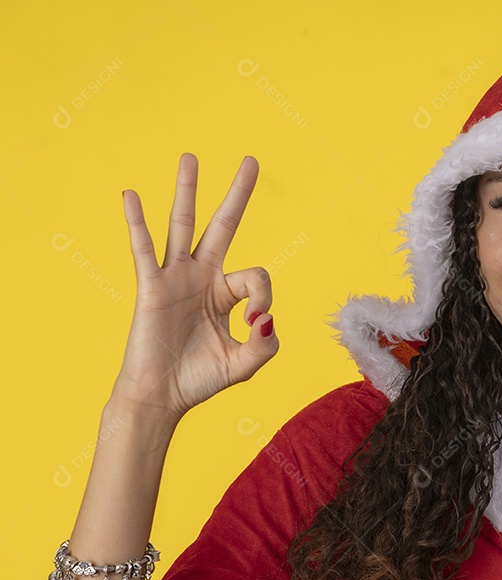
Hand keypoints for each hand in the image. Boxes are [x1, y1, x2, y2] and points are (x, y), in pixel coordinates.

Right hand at [110, 154, 278, 424]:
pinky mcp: (151, 287)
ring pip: (182, 225)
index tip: (257, 321)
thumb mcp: (245, 365)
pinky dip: (137, 222)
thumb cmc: (200, 379)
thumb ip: (265, 344)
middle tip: (252, 160)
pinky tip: (131, 196)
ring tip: (191, 157)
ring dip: (187, 191)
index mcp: (226, 293)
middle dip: (237, 194)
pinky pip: (143, 249)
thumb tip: (267, 318)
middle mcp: (202, 277)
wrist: (161, 397)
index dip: (263, 295)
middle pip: (223, 226)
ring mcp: (175, 278)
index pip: (256, 276)